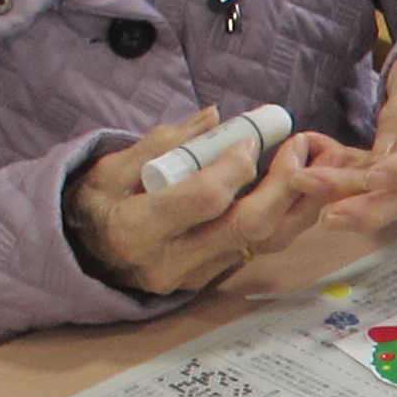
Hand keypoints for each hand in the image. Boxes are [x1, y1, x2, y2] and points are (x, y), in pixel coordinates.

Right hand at [66, 104, 330, 294]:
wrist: (83, 258)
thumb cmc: (96, 205)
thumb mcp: (110, 168)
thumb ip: (164, 142)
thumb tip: (214, 118)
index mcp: (137, 229)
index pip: (203, 200)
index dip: (234, 167)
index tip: (248, 139)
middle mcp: (171, 262)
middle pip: (247, 227)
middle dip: (282, 183)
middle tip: (299, 146)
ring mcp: (196, 276)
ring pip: (265, 243)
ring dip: (298, 201)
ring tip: (313, 162)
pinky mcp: (212, 279)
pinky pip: (260, 248)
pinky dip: (285, 216)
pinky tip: (296, 187)